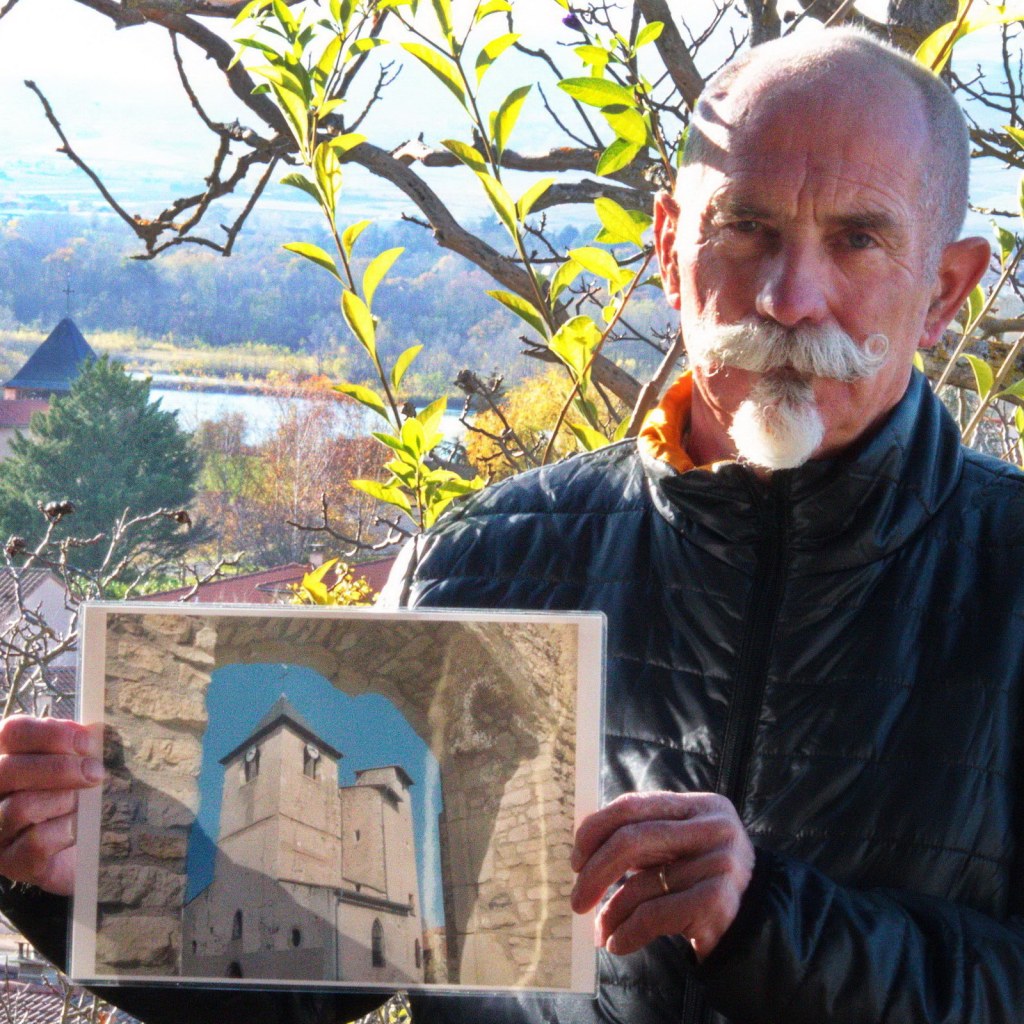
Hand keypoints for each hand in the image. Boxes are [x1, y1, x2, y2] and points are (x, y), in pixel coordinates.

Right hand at [0, 716, 102, 895]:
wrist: (84, 849)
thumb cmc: (79, 798)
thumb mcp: (79, 764)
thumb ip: (78, 746)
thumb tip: (90, 731)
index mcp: (5, 758)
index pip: (12, 732)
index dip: (50, 733)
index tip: (86, 742)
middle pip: (9, 769)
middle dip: (60, 769)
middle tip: (95, 773)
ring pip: (20, 807)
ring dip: (64, 802)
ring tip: (83, 804)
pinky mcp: (10, 863)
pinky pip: (36, 842)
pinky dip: (65, 830)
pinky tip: (78, 828)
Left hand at [570, 791, 754, 960]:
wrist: (753, 927)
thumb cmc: (701, 881)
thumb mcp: (677, 850)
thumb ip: (642, 839)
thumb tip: (583, 854)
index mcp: (701, 805)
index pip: (634, 805)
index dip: (596, 829)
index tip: (576, 857)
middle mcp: (715, 828)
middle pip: (634, 840)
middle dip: (595, 871)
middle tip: (576, 898)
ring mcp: (720, 864)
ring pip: (642, 884)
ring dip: (611, 912)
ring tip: (601, 930)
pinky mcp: (717, 902)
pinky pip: (654, 915)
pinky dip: (627, 932)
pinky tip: (618, 943)